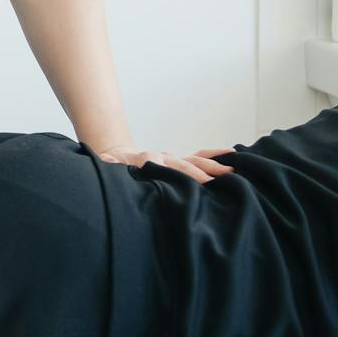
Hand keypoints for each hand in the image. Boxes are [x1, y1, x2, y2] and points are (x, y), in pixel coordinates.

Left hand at [97, 145, 236, 184]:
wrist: (116, 157)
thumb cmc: (115, 168)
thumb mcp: (110, 167)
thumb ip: (111, 164)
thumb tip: (105, 160)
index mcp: (146, 160)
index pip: (160, 166)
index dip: (171, 173)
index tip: (182, 180)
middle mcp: (163, 157)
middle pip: (182, 164)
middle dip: (195, 173)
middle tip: (211, 181)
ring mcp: (173, 159)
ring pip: (195, 160)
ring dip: (212, 164)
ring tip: (231, 170)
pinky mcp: (180, 161)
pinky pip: (199, 156)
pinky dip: (214, 154)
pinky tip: (232, 154)